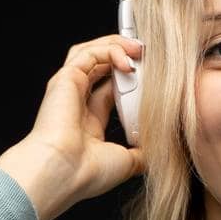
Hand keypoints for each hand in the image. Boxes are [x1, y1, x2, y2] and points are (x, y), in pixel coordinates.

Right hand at [0, 34, 146, 219]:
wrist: (62, 173)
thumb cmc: (87, 173)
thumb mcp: (126, 162)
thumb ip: (141, 154)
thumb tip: (158, 152)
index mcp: (88, 122)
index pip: (111, 89)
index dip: (131, 80)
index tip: (154, 79)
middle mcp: (77, 103)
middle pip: (101, 66)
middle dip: (124, 56)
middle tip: (147, 57)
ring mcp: (68, 88)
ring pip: (92, 52)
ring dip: (116, 45)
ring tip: (139, 48)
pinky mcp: (65, 78)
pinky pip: (89, 52)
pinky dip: (110, 50)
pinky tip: (128, 59)